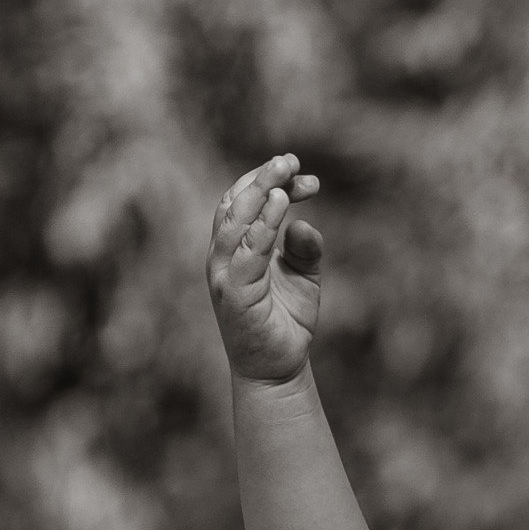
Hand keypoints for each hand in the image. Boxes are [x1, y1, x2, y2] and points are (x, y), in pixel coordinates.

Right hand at [207, 154, 323, 382]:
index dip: (270, 183)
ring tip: (284, 171)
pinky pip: (247, 250)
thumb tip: (304, 223)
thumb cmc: (286, 321)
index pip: (244, 203)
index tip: (305, 176)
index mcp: (234, 248)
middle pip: (235, 203)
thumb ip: (305, 248)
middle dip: (262, 177)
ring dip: (259, 190)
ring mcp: (224, 273)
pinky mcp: (232, 292)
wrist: (278, 369)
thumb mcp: (304, 276)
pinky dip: (263, 223)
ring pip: (235, 220)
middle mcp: (222, 256)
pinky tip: (281, 204)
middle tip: (291, 160)